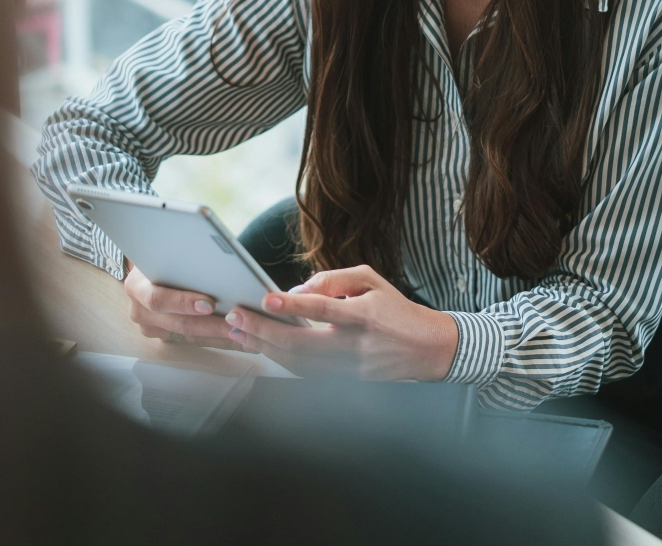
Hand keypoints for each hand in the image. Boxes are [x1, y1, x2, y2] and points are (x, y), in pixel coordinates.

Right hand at [123, 260, 233, 345]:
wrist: (148, 268)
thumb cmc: (163, 255)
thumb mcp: (166, 252)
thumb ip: (183, 258)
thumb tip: (219, 262)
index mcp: (137, 287)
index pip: (157, 299)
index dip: (183, 303)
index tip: (210, 304)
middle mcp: (139, 311)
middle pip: (177, 323)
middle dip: (210, 325)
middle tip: (236, 324)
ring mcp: (150, 328)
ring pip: (188, 336)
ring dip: (217, 336)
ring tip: (243, 334)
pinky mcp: (164, 337)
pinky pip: (192, 341)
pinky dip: (215, 339)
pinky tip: (236, 337)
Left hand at [223, 265, 458, 380]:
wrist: (426, 349)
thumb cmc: (395, 308)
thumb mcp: (371, 280)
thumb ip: (333, 280)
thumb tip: (296, 290)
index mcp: (365, 315)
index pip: (324, 309)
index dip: (294, 306)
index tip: (267, 298)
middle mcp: (355, 346)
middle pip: (301, 344)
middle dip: (263, 330)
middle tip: (235, 317)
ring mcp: (349, 369)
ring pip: (298, 364)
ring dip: (264, 349)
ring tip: (239, 333)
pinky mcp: (345, 382)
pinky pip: (306, 373)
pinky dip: (280, 361)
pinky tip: (262, 348)